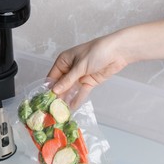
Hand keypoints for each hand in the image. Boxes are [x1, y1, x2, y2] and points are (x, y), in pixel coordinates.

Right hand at [47, 17, 163, 107]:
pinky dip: (77, 99)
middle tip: (52, 109)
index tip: (45, 100)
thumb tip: (54, 91)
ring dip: (66, 99)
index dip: (49, 88)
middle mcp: (70, 69)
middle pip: (61, 85)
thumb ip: (67, 80)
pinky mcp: (89, 82)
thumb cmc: (97, 52)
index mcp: (64, 61)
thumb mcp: (80, 66)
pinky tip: (72, 108)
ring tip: (61, 112)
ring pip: (70, 90)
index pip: (52, 76)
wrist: (118, 52)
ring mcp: (80, 76)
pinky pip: (81, 92)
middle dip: (58, 96)